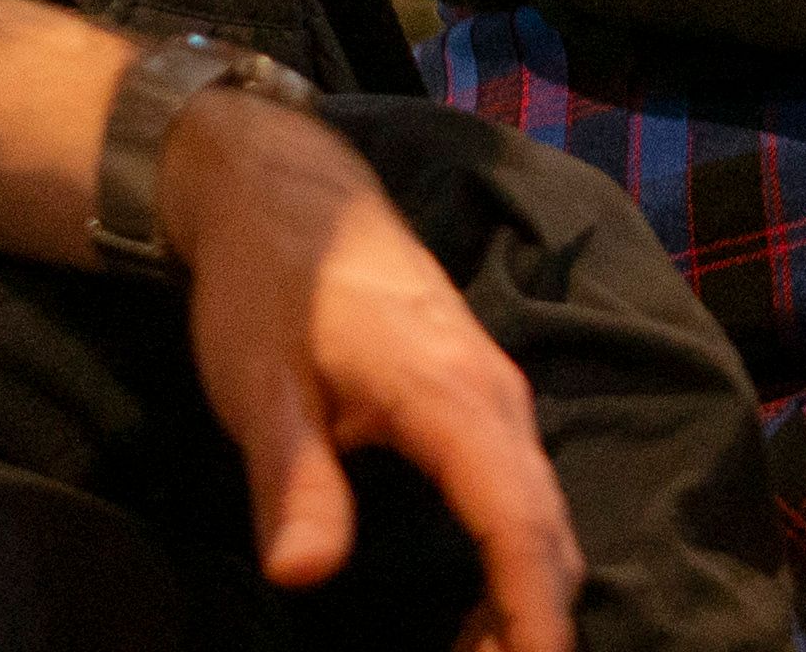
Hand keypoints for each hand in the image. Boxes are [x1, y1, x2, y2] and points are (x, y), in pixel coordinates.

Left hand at [154, 86, 580, 651]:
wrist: (288, 196)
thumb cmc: (271, 290)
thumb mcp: (260, 390)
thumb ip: (293, 481)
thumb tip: (304, 576)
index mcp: (454, 399)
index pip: (517, 522)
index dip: (531, 610)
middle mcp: (498, 401)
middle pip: (545, 529)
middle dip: (534, 622)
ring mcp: (494, 399)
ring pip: (538, 515)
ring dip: (523, 598)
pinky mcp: (478, 403)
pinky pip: (518, 496)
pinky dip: (512, 563)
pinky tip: (479, 611)